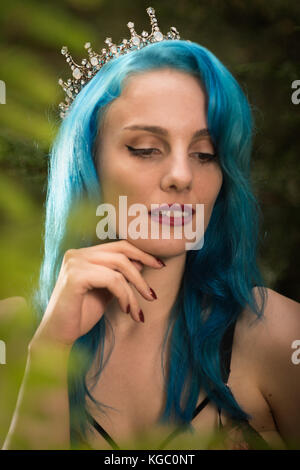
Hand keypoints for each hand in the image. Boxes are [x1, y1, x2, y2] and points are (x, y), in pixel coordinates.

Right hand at [29, 240, 164, 347]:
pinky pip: (112, 280)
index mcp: (83, 254)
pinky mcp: (75, 276)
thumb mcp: (106, 290)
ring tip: (137, 311)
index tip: (159, 265)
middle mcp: (77, 254)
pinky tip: (125, 310)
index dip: (142, 253)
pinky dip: (124, 295)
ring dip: (134, 291)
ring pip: (119, 267)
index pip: (119, 246)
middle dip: (142, 272)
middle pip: (122, 253)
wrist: (58, 335)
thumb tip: (142, 261)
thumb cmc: (81, 314)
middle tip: (152, 295)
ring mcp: (75, 263)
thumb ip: (119, 275)